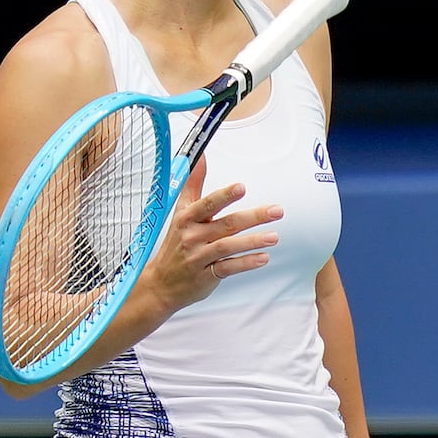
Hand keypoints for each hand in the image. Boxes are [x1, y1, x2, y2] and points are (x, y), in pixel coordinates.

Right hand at [147, 156, 282, 310]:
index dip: (224, 195)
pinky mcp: (206, 275)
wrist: (161, 282)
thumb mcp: (181, 211)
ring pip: (228, 246)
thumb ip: (193, 183)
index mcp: (187, 218)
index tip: (241, 187)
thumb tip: (200, 156)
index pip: (207, 204)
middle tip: (277, 210)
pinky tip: (263, 258)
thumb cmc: (176, 243)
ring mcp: (199, 257)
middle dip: (253, 216)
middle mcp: (192, 236)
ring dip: (253, 241)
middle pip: (226, 224)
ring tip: (274, 236)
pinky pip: (228, 267)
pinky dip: (246, 263)